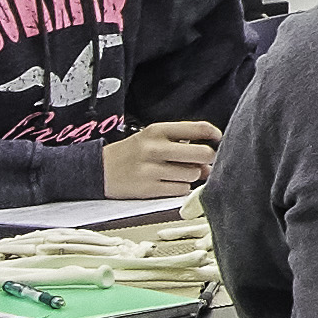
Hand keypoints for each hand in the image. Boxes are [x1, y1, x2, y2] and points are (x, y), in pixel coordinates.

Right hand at [104, 121, 218, 202]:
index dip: (215, 135)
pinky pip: (181, 189)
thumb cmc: (132, 153)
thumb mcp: (152, 138)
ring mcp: (151, 169)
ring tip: (180, 172)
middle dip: (209, 159)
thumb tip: (211, 157)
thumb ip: (181, 142)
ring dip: (193, 175)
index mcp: (157, 130)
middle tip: (204, 161)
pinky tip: (170, 182)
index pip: (198, 128)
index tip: (218, 140)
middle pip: (203, 154)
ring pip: (194, 174)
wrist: (99, 170)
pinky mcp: (148, 189)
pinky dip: (181, 187)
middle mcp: (154, 148)